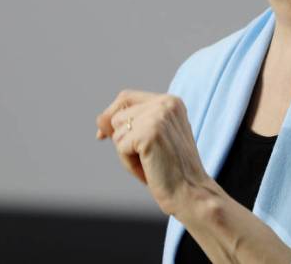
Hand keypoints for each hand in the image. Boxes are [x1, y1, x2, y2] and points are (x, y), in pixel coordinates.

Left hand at [95, 89, 211, 216]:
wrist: (191, 192)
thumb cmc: (172, 169)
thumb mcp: (152, 138)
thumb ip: (130, 123)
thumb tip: (99, 119)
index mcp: (171, 101)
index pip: (126, 98)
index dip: (111, 116)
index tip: (104, 136)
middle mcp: (166, 103)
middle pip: (118, 116)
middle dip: (122, 140)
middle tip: (145, 158)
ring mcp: (158, 116)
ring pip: (117, 132)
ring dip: (126, 154)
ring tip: (150, 164)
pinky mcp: (149, 133)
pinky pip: (120, 147)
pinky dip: (129, 164)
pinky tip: (148, 170)